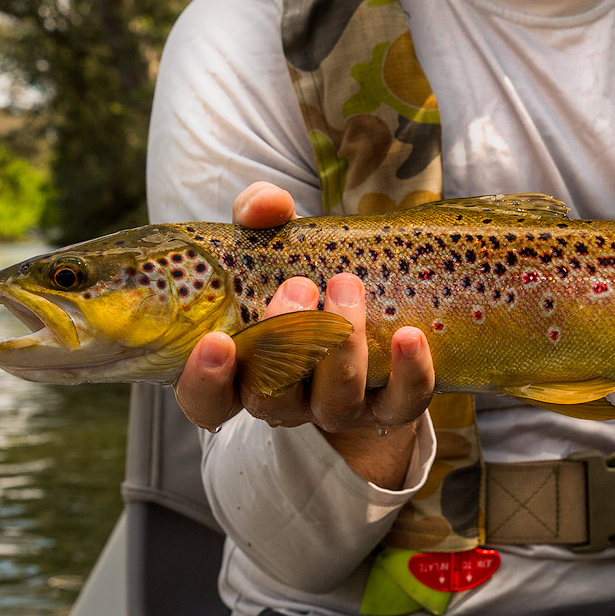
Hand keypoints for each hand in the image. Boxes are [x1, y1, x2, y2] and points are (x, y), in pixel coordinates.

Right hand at [174, 181, 436, 488]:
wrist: (373, 304)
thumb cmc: (305, 273)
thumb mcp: (273, 238)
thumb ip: (259, 214)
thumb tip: (266, 206)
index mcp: (242, 371)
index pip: (206, 401)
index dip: (204, 381)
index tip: (216, 342)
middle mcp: (285, 399)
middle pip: (272, 398)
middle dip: (284, 341)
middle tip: (297, 286)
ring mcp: (336, 409)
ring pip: (334, 404)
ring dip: (341, 350)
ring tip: (347, 288)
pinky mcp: (388, 408)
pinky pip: (399, 406)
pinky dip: (408, 374)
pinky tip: (409, 337)